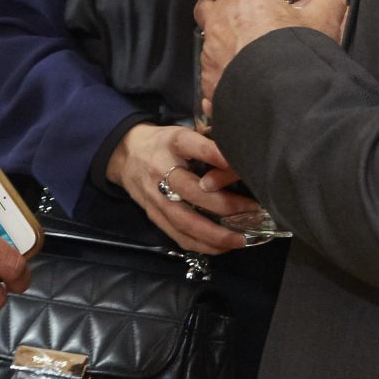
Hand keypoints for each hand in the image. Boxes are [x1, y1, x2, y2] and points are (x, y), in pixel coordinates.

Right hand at [105, 122, 256, 252]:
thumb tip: (241, 156)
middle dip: (225, 205)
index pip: (192, 146)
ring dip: (215, 235)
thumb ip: (208, 142)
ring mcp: (155, 195)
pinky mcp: (153, 215)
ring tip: (240, 240)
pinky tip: (222, 247)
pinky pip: (178, 235)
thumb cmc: (165, 143)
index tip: (237, 164)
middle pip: (192, 191)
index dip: (214, 154)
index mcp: (172, 143)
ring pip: (185, 220)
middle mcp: (161, 169)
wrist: (126, 154)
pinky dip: (202, 245)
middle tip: (252, 210)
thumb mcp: (183, 132)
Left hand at [193, 0, 348, 118]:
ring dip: (224, 48)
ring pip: (208, 44)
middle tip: (247, 26)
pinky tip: (246, 85)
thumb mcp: (324, 19)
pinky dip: (223, 78)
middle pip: (204, 8)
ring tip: (251, 61)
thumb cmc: (300, 51)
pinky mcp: (208, 84)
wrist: (288, 99)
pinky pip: (210, 76)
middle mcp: (217, 22)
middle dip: (219, 14)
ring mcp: (209, 55)